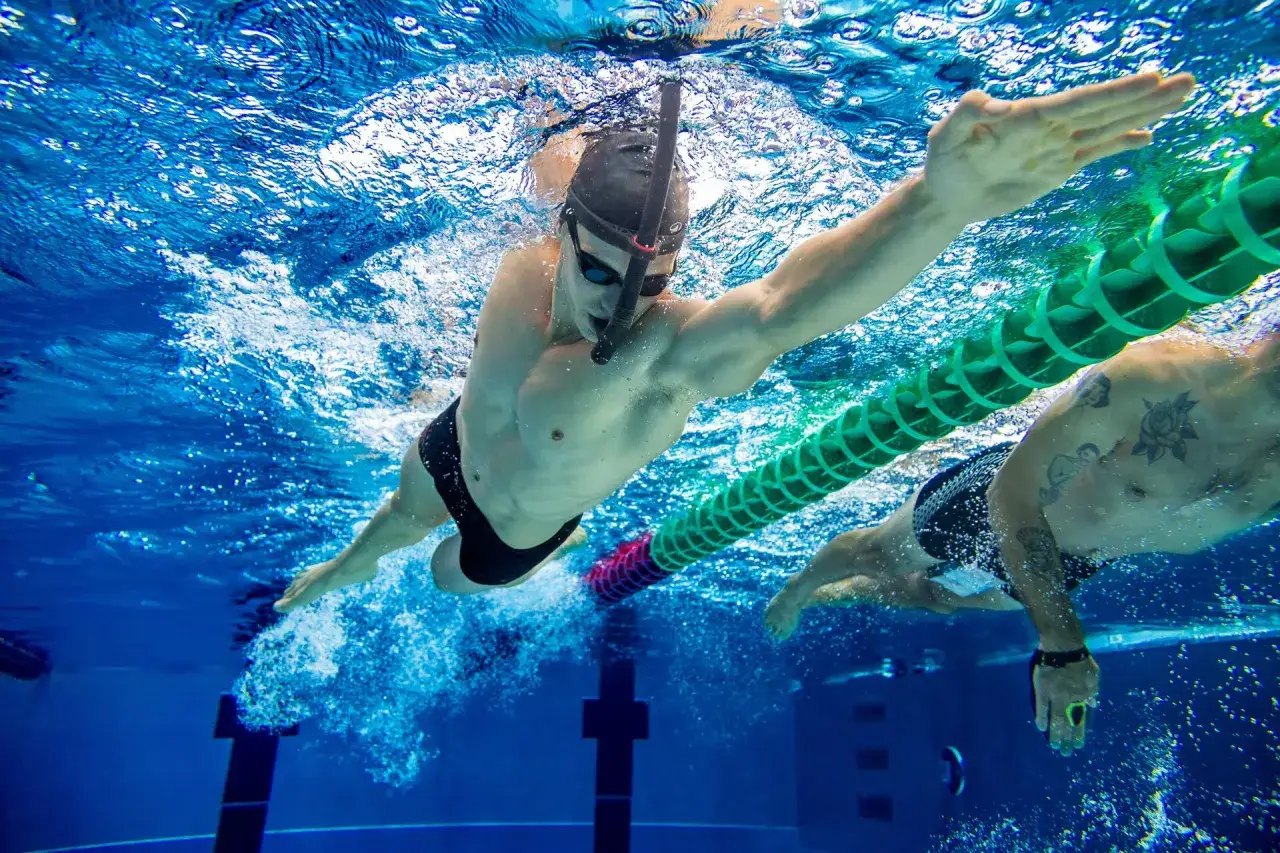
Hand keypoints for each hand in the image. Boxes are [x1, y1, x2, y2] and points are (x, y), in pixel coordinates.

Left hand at [923, 71, 1195, 223]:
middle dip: (1146, 97)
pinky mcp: (1057, 168)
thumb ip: (964, 115)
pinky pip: (1095, 152)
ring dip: (1144, 114)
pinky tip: (1148, 137)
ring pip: (1108, 127)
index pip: (1080, 103)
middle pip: (1105, 110)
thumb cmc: (943, 161)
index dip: (1116, 93)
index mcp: (1029, 116)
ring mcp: (1057, 146)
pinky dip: (1120, 144)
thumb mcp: (945, 136)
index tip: (1152, 79)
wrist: (946, 194)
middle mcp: (1050, 127)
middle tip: (1188, 81)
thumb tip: (986, 101)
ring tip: (1181, 97)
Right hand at [1033, 654, 1099, 755]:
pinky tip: (1040, 727)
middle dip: (1067, 739)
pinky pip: (1041, 706)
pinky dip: (1041, 717)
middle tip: (1065, 753)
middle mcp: (1070, 700)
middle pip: (1068, 723)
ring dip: (1055, 733)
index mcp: (1082, 697)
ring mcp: (1055, 696)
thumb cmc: (1081, 660)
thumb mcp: (1094, 676)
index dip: (1080, 733)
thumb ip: (1093, 692)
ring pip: (1055, 718)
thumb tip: (1093, 705)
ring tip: (1055, 746)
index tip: (1079, 745)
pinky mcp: (1042, 689)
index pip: (1081, 720)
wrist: (1064, 647)